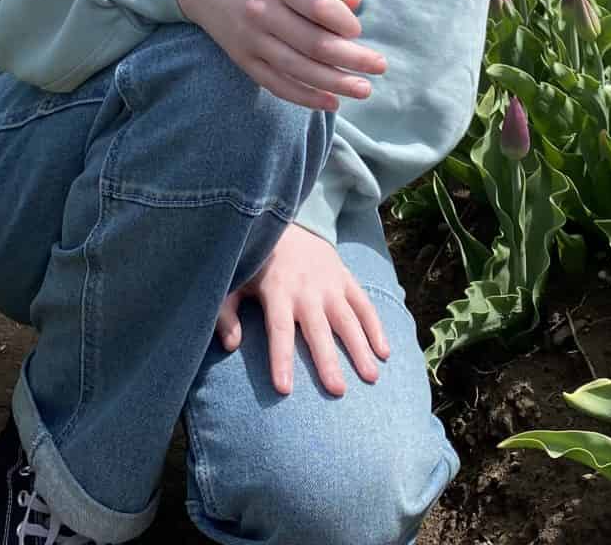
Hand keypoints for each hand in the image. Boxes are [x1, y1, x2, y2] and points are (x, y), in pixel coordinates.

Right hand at [175, 0, 383, 110]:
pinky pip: (278, 84)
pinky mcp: (243, 60)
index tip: (359, 30)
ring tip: (364, 89)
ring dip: (336, 83)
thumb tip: (356, 2)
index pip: (316, 5)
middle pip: (314, 43)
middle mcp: (262, 12)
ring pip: (299, 69)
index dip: (343, 21)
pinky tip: (332, 102)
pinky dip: (306, 96)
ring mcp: (251, 40)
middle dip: (352, 58)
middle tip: (380, 65)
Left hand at [215, 223, 389, 397]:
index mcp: (277, 291)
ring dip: (360, 348)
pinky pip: (364, 304)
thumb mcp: (232, 281)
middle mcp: (306, 289)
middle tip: (338, 391)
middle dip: (328, 360)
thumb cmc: (255, 261)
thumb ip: (225, 313)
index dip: (281, 358)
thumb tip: (230, 345)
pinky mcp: (345, 278)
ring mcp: (329, 283)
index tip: (284, 388)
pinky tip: (384, 352)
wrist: (283, 220)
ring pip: (347, 319)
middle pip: (318, 330)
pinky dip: (376, 326)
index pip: (279, 330)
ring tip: (371, 377)